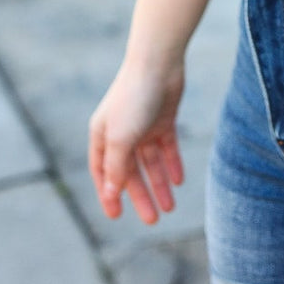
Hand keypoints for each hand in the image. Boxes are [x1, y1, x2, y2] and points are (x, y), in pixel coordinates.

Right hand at [88, 56, 185, 224]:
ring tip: (169, 208)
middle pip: (131, 172)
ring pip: (151, 164)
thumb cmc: (133, 98)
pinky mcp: (164, 120)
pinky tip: (179, 182)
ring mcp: (143, 127)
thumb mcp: (121, 138)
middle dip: (141, 196)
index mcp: (103, 136)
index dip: (109, 195)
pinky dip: (172, 164)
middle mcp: (122, 133)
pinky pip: (167, 148)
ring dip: (159, 184)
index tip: (116, 217)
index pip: (104, 173)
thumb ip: (116, 167)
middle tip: (152, 220)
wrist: (158, 63)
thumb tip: (111, 194)